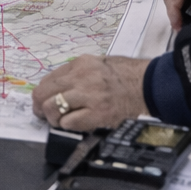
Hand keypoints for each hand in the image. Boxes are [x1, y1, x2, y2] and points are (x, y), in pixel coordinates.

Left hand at [33, 55, 151, 131]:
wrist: (149, 86)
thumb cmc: (126, 77)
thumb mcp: (98, 64)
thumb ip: (77, 73)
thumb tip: (56, 88)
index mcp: (81, 64)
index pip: (48, 79)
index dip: (41, 93)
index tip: (42, 101)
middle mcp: (82, 77)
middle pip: (44, 93)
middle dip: (40, 107)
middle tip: (44, 115)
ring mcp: (89, 96)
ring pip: (52, 108)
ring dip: (53, 118)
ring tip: (61, 121)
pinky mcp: (97, 114)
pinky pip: (68, 123)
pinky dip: (67, 126)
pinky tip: (76, 124)